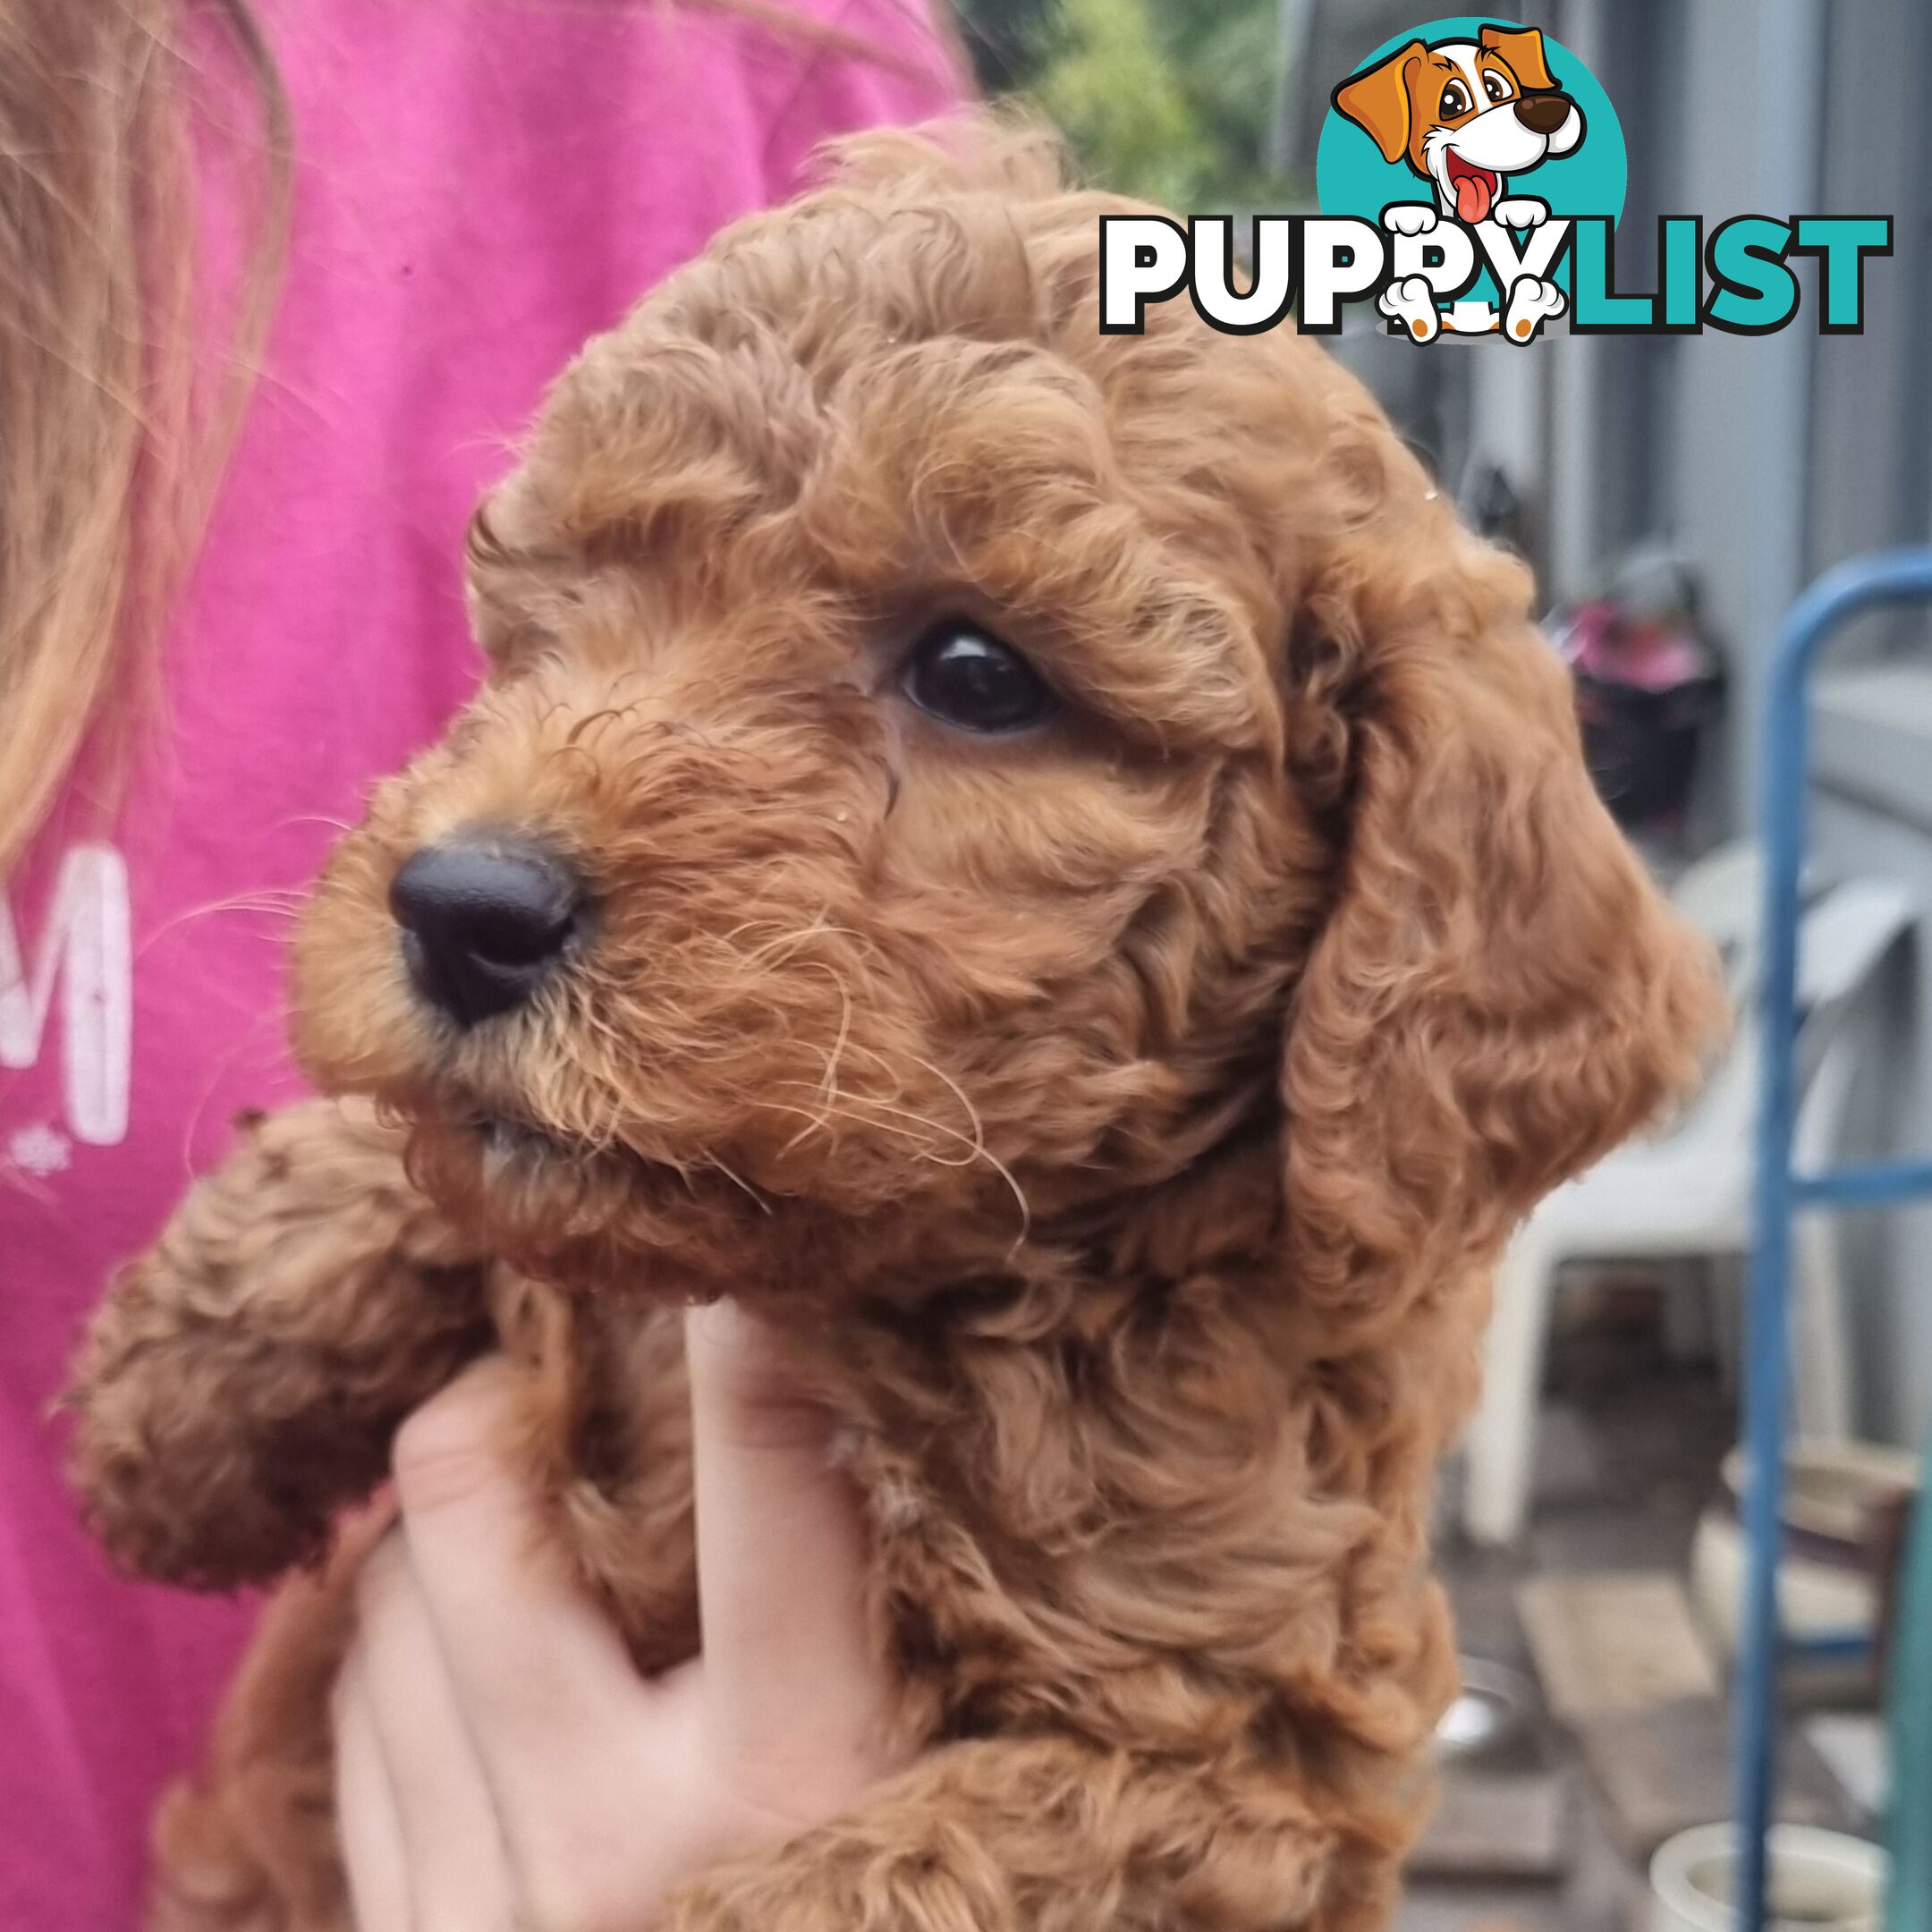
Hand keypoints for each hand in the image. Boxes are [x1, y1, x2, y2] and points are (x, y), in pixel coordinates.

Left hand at [333, 1302, 904, 1931]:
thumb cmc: (861, 1906)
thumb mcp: (923, 1773)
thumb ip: (867, 1614)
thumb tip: (848, 1403)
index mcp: (792, 1781)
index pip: (772, 1489)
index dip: (758, 1339)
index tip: (748, 1247)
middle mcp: (613, 1837)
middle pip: (468, 1504)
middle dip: (491, 1407)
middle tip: (537, 1379)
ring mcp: (481, 1906)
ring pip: (383, 1609)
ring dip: (434, 1541)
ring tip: (513, 1529)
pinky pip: (348, 1730)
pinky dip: (394, 1658)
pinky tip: (463, 1659)